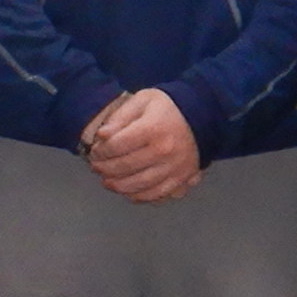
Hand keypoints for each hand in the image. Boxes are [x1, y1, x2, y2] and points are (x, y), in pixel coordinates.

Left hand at [79, 88, 200, 204]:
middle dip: (105, 169)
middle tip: (96, 167)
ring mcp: (174, 168)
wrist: (202, 117)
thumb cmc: (168, 108)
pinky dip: (138, 196)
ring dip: (117, 186)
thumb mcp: (143, 100)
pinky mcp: (181, 180)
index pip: (117, 146)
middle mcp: (165, 151)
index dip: (100, 152)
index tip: (94, 152)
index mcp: (153, 129)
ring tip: (107, 181)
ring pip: (138, 185)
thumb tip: (102, 136)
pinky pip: (156, 194)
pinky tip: (127, 191)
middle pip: (125, 167)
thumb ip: (121, 117)